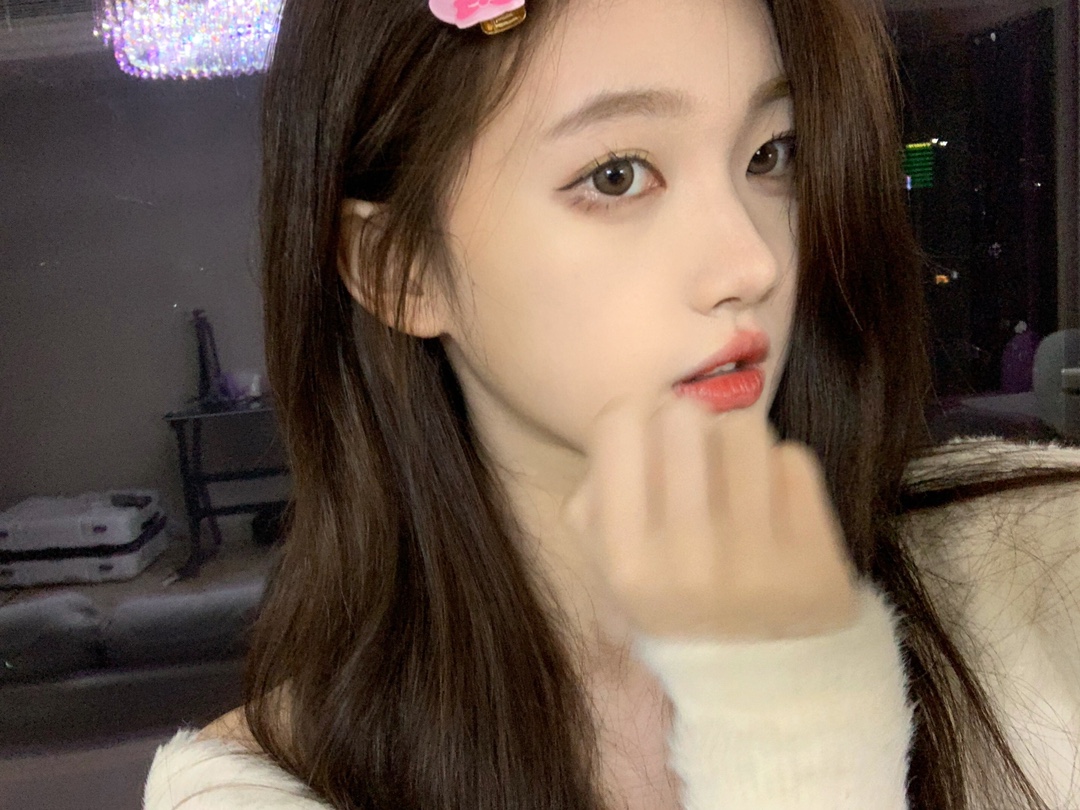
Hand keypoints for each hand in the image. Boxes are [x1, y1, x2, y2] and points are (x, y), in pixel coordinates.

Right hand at [565, 398, 858, 640]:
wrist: (761, 687)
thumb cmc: (677, 610)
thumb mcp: (610, 573)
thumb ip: (597, 500)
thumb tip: (633, 424)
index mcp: (626, 559)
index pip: (618, 424)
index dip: (635, 424)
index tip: (650, 447)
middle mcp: (686, 557)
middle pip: (683, 414)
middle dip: (690, 432)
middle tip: (698, 465)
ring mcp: (756, 558)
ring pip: (744, 428)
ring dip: (739, 449)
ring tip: (738, 486)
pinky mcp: (816, 557)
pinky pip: (794, 460)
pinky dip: (782, 477)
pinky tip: (774, 511)